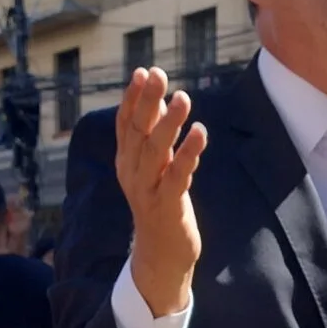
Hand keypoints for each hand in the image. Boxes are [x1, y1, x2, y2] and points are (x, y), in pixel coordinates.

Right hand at [115, 67, 205, 318]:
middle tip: (160, 74)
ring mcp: (148, 190)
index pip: (126, 124)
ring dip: (170, 123)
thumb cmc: (161, 205)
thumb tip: (160, 100)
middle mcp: (132, 173)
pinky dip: (188, 153)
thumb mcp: (155, 168)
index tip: (143, 72)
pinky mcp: (168, 206)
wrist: (161, 255)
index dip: (133, 98)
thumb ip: (155, 136)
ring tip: (183, 97)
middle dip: (148, 101)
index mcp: (126, 162)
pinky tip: (199, 132)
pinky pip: (177, 175)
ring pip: (156, 151)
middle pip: (138, 132)